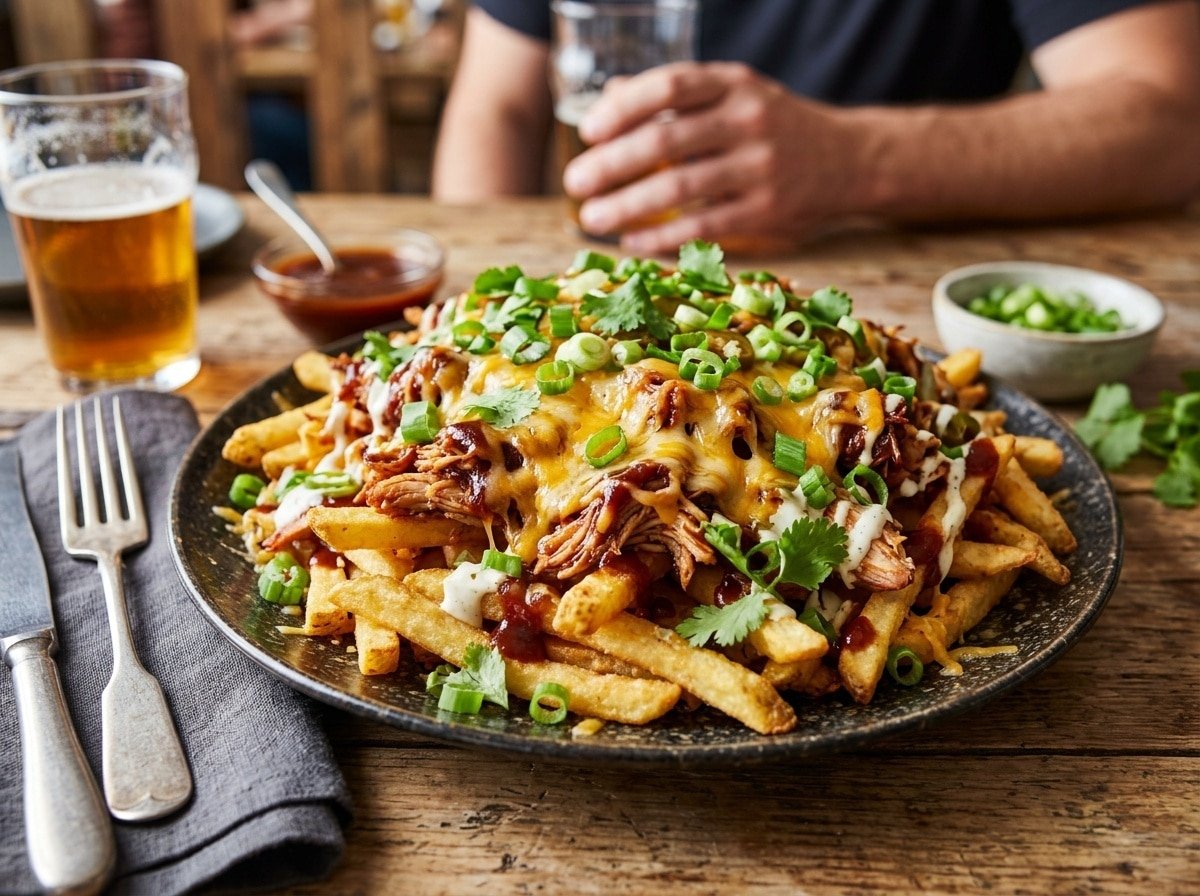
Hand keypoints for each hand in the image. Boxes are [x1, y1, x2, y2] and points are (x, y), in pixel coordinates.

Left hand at [563, 62, 862, 253]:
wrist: (851, 160)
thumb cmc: (777, 125)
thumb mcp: (734, 93)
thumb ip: (677, 96)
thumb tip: (609, 99)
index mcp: (734, 83)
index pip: (668, 86)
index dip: (622, 109)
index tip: (589, 132)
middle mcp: (748, 119)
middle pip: (665, 140)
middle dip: (611, 164)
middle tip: (575, 183)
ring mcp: (760, 166)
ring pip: (679, 187)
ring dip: (627, 206)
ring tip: (593, 218)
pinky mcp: (768, 210)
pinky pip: (703, 224)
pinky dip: (662, 236)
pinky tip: (632, 241)